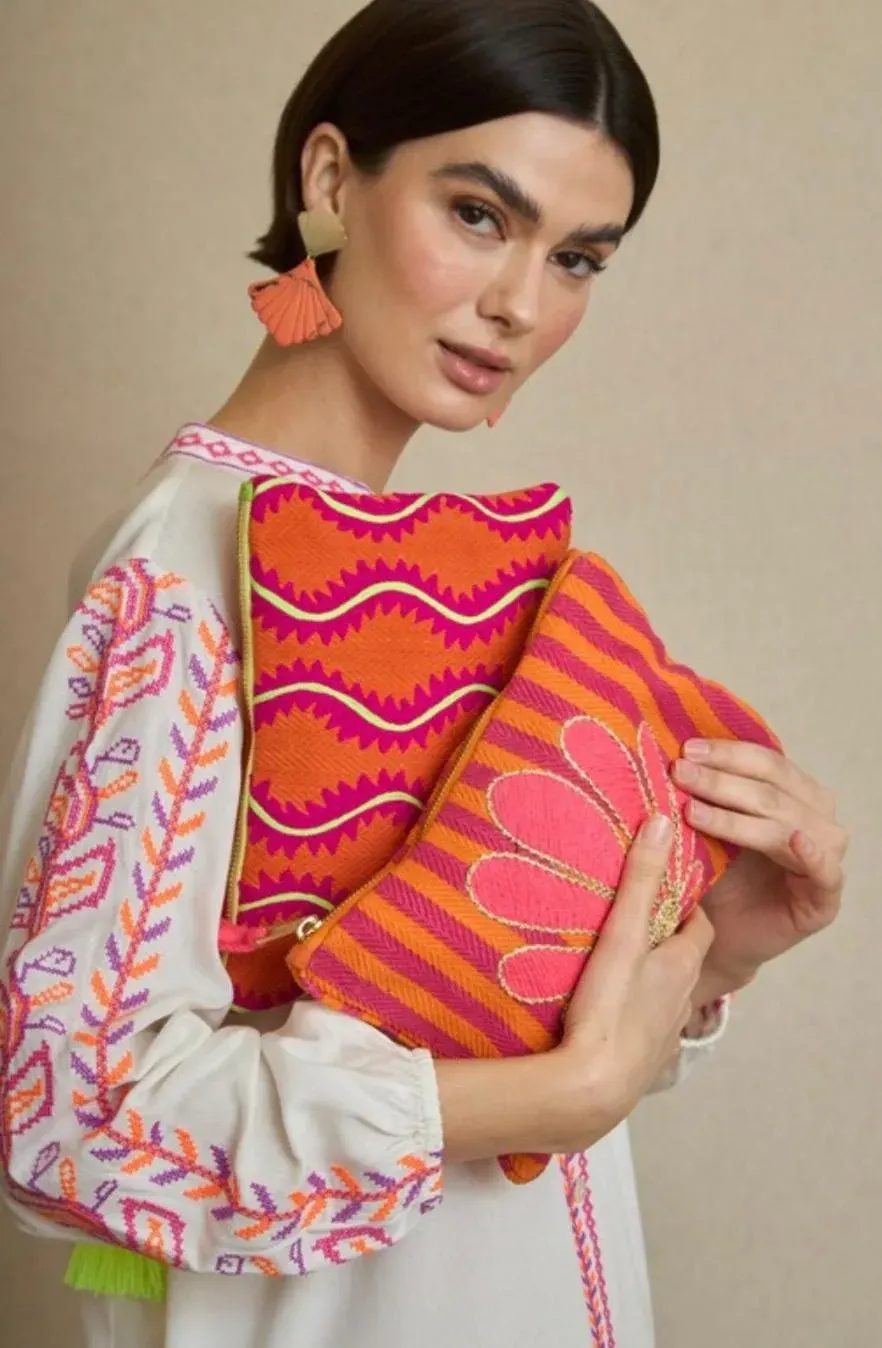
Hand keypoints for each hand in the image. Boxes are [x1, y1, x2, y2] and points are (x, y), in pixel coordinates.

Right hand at [559, 814, 715, 1133]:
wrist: (592, 1089)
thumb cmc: (609, 1008)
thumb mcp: (624, 933)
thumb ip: (641, 878)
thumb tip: (663, 821)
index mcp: (682, 964)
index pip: (700, 923)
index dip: (686, 903)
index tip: (667, 885)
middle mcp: (681, 998)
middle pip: (683, 958)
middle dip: (667, 938)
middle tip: (638, 917)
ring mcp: (662, 1033)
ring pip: (664, 994)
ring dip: (650, 976)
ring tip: (619, 959)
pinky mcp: (641, 1061)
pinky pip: (643, 1028)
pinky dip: (633, 1012)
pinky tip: (607, 1010)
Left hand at [672, 740, 847, 989]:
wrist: (716, 935)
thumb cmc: (715, 875)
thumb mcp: (708, 824)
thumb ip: (706, 791)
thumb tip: (676, 753)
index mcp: (796, 794)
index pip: (768, 763)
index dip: (729, 754)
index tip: (687, 749)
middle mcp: (817, 820)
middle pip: (773, 790)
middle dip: (722, 780)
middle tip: (680, 773)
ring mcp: (826, 858)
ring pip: (786, 824)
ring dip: (736, 815)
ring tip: (691, 811)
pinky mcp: (825, 899)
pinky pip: (826, 871)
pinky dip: (812, 854)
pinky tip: (793, 840)